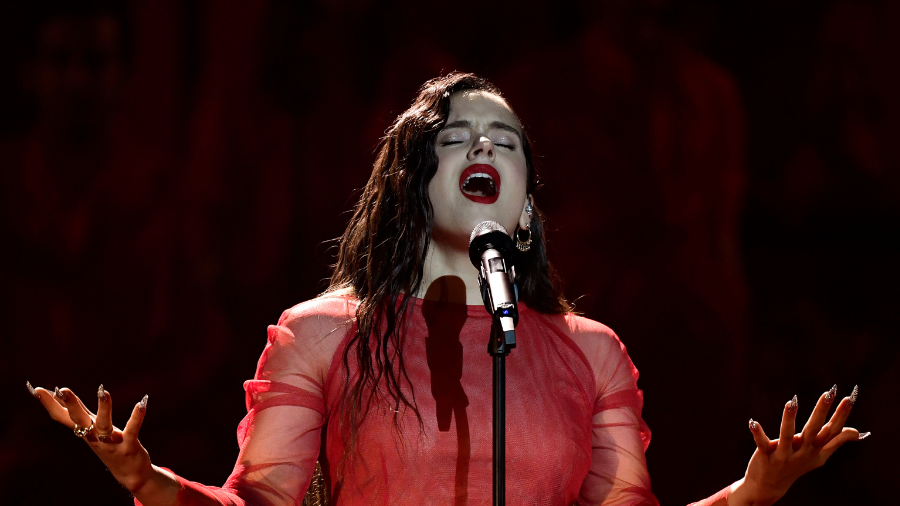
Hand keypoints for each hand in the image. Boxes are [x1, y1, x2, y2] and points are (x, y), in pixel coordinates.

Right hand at [26, 382, 152, 492]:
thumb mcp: (90, 428)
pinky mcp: (129, 446)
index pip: (63, 417)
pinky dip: (136, 418)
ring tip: (103, 391)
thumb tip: (58, 392)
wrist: (129, 473)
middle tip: (62, 389)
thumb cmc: (107, 445)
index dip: (50, 404)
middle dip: (71, 405)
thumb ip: (77, 412)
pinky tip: (141, 403)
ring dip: (104, 408)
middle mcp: (94, 437)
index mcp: (84, 430)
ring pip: (104, 425)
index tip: (37, 389)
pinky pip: (132, 431)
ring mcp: (110, 443)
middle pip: (79, 420)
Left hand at [731, 385, 868, 505]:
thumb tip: (857, 432)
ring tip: (791, 402)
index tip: (849, 398)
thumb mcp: (819, 455)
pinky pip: (762, 444)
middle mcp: (802, 452)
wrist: (770, 486)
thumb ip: (836, 442)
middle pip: (813, 431)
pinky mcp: (766, 456)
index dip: (841, 415)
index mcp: (815, 450)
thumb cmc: (797, 465)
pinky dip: (757, 433)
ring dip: (789, 419)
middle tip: (828, 393)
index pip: (831, 431)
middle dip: (821, 412)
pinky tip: (752, 422)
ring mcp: (784, 455)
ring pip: (787, 435)